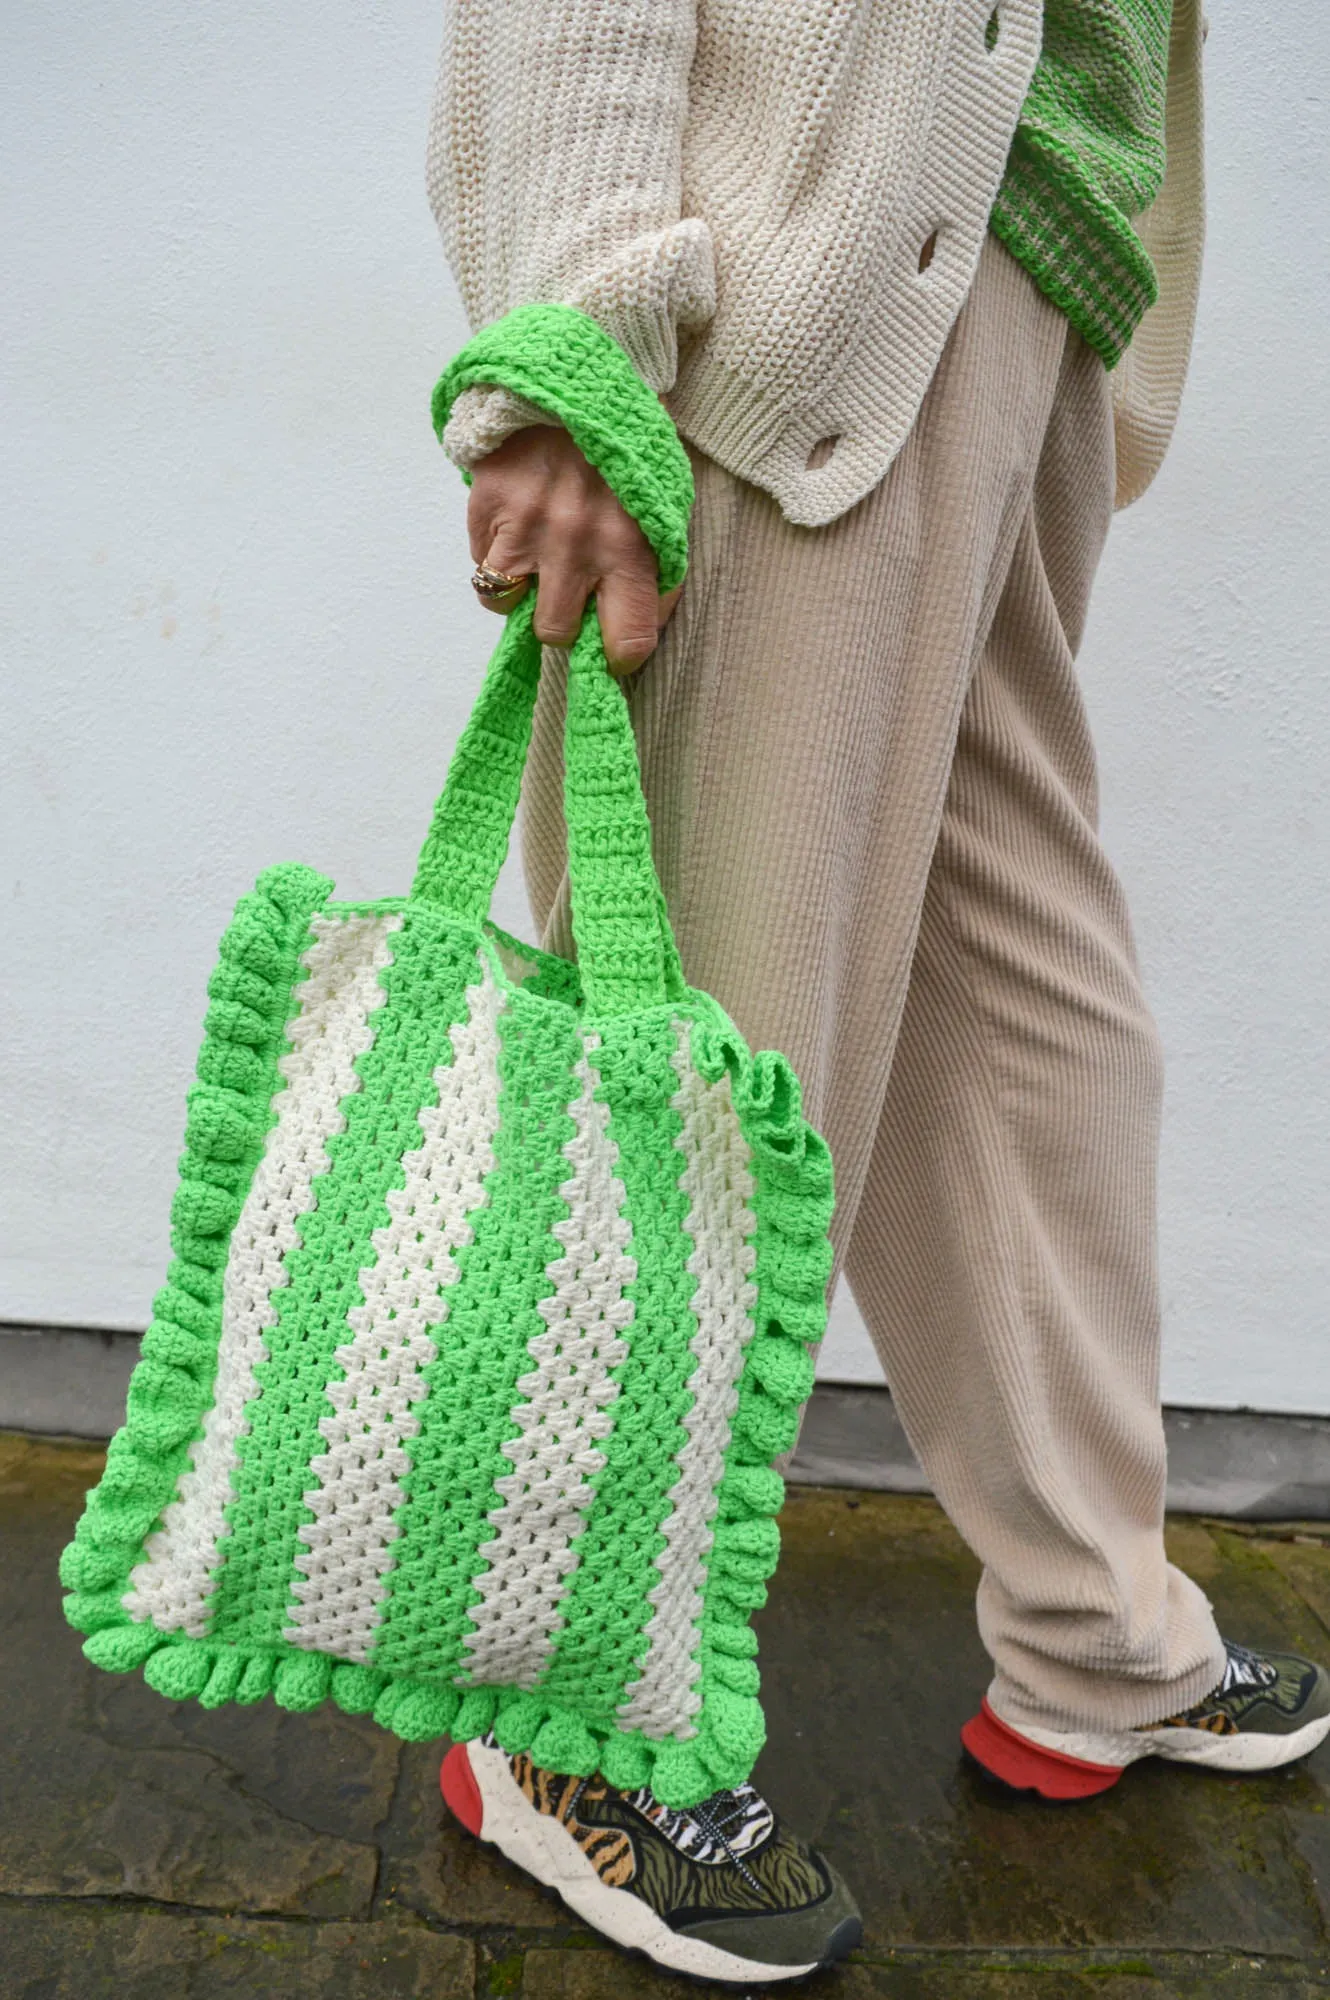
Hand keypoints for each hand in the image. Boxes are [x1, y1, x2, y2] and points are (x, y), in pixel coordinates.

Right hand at [468, 426, 682, 674]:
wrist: (576, 374)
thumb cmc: (627, 448)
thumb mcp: (665, 505)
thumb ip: (658, 570)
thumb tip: (639, 632)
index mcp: (632, 546)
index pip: (627, 641)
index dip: (619, 653)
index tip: (613, 645)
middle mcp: (577, 543)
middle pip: (555, 633)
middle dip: (562, 620)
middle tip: (570, 592)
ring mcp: (526, 524)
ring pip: (506, 605)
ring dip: (521, 591)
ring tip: (536, 561)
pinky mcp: (487, 503)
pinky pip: (479, 563)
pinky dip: (494, 555)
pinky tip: (516, 525)